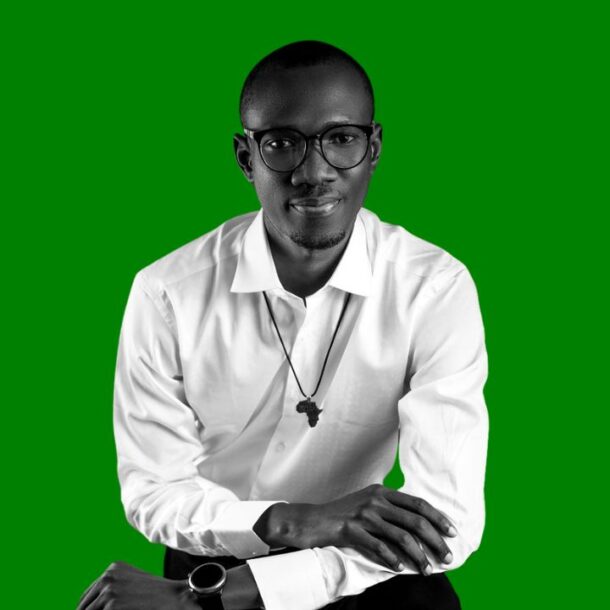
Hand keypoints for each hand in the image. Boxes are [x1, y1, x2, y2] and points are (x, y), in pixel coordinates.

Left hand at [76, 562, 199, 609]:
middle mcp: (108, 576)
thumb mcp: (132, 584)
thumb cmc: (156, 594)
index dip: (87, 609)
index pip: (87, 596)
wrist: (174, 598)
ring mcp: (108, 591)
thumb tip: (88, 606)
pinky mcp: (111, 606)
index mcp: (113, 569)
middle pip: (84, 607)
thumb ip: (113, 589)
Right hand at [254, 484, 456, 574]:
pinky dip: (392, 559)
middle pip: (414, 520)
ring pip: (401, 536)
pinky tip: (400, 568)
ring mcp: (364, 514)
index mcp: (382, 491)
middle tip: (447, 557)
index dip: (437, 517)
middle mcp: (376, 500)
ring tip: (427, 570)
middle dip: (435, 540)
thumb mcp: (367, 504)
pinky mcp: (352, 529)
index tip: (452, 532)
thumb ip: (389, 509)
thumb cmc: (342, 514)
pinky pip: (378, 546)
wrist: (312, 520)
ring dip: (418, 556)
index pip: (417, 503)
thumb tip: (416, 525)